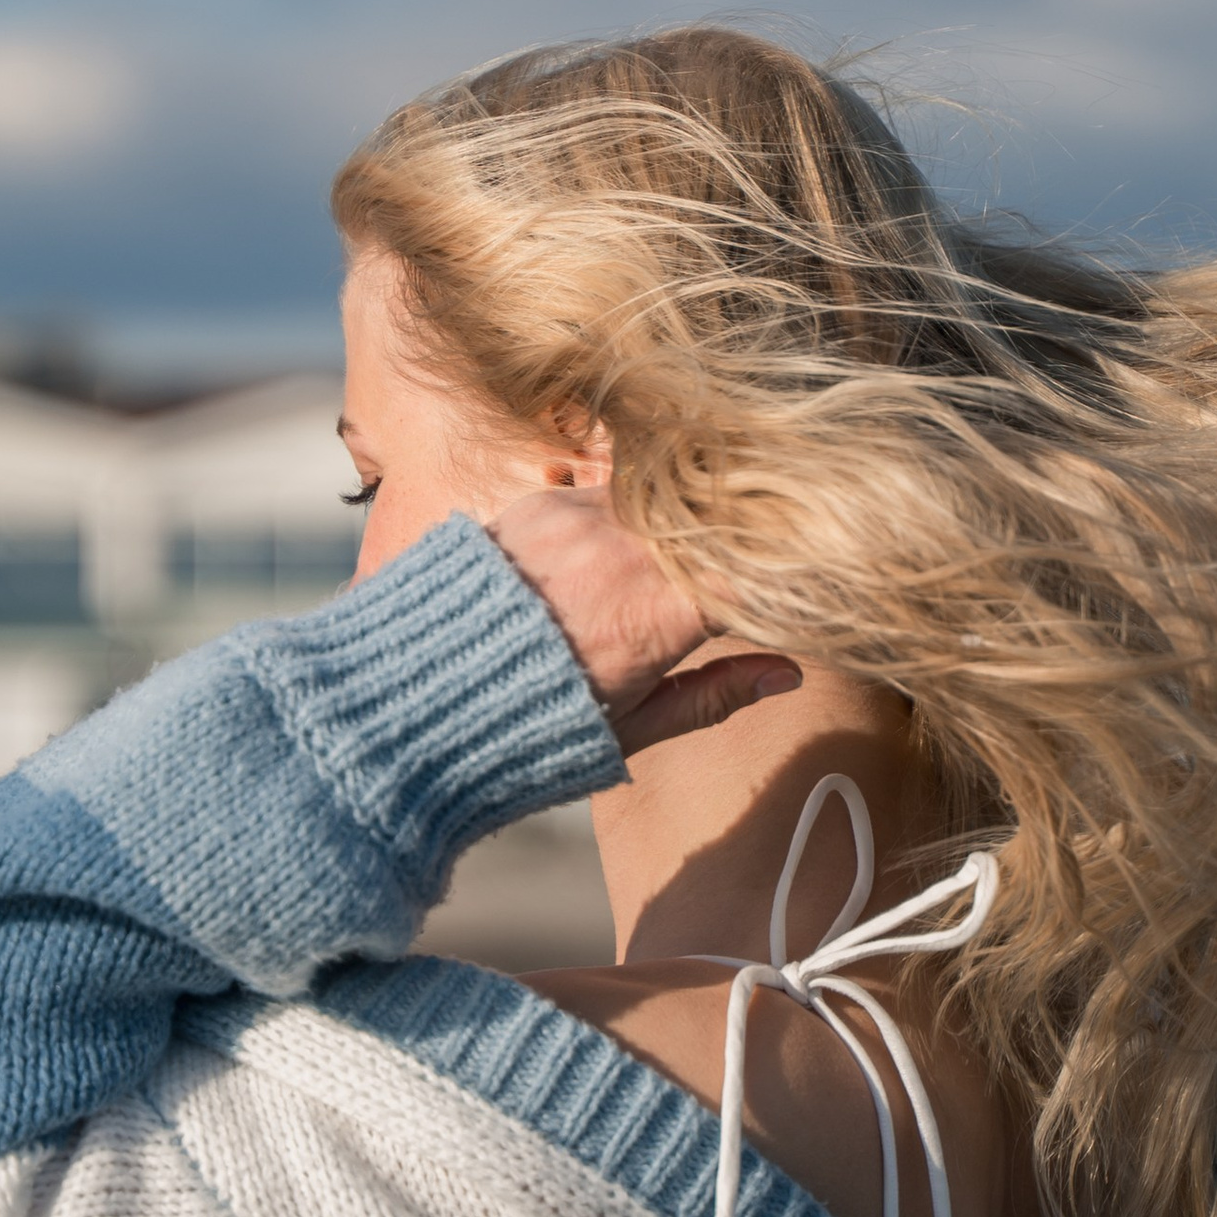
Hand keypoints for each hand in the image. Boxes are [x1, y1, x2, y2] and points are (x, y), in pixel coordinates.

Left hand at [490, 485, 801, 757]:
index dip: (783, 571)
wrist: (418, 693)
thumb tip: (787, 674)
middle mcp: (623, 555)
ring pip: (662, 500)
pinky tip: (636, 534)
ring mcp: (579, 519)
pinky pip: (610, 490)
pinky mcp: (540, 503)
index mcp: (657, 616)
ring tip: (692, 548)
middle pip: (712, 521)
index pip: (750, 571)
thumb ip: (715, 695)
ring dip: (683, 521)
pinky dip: (634, 510)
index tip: (797, 581)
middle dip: (739, 538)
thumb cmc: (534, 725)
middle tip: (762, 552)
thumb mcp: (634, 726)